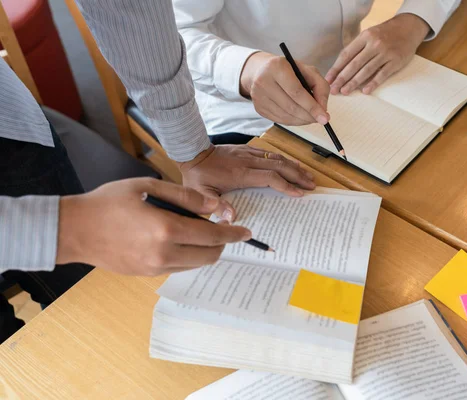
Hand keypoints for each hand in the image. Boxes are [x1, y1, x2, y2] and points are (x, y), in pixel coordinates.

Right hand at [56, 178, 251, 275]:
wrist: (74, 230)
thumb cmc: (108, 202)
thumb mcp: (147, 187)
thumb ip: (185, 197)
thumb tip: (215, 207)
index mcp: (166, 229)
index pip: (212, 236)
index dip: (233, 234)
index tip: (246, 232)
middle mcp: (164, 254)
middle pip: (209, 255)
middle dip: (223, 244)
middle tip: (224, 229)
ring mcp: (155, 268)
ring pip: (196, 264)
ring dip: (206, 251)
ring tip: (202, 232)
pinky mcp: (147, 275)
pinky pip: (179, 268)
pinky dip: (189, 256)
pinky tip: (182, 240)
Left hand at [179, 144, 315, 220]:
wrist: (193, 151)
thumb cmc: (197, 175)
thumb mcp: (201, 194)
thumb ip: (216, 205)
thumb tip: (231, 218)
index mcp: (241, 174)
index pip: (270, 178)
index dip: (286, 185)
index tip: (298, 193)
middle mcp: (248, 162)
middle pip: (280, 166)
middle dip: (298, 175)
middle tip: (312, 185)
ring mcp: (249, 154)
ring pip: (277, 158)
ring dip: (294, 166)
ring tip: (308, 175)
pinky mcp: (248, 150)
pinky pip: (270, 154)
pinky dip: (284, 159)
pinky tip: (291, 164)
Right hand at [240, 51, 330, 125]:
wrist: (261, 71)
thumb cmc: (288, 70)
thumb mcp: (307, 70)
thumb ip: (320, 86)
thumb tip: (323, 109)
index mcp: (276, 67)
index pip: (296, 92)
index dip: (312, 107)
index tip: (325, 117)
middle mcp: (263, 81)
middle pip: (291, 107)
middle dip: (309, 116)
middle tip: (321, 119)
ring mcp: (258, 96)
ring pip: (286, 116)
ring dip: (303, 120)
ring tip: (311, 117)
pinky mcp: (258, 108)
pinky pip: (280, 120)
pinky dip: (294, 122)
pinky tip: (300, 117)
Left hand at [325, 13, 429, 94]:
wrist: (408, 28)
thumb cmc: (385, 34)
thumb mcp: (369, 34)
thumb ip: (357, 48)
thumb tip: (340, 67)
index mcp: (365, 37)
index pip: (346, 54)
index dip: (336, 68)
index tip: (328, 79)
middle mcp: (374, 44)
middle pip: (354, 64)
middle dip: (342, 78)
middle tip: (334, 89)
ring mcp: (385, 53)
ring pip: (366, 70)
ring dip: (354, 82)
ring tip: (345, 91)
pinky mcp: (395, 61)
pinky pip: (382, 74)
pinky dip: (373, 83)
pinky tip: (365, 91)